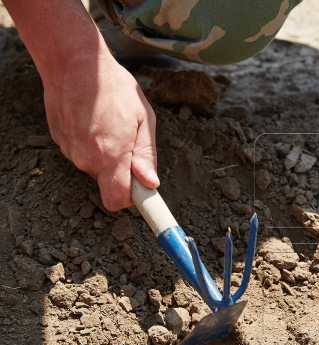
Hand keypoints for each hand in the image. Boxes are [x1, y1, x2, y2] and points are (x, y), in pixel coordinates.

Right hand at [43, 52, 159, 210]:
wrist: (74, 62)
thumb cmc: (114, 87)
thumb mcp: (143, 119)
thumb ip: (146, 155)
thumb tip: (151, 183)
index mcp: (109, 156)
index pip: (116, 201)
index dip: (132, 200)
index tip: (144, 196)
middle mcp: (86, 159)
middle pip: (109, 182)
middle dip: (123, 169)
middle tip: (129, 138)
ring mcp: (69, 150)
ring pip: (96, 166)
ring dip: (107, 153)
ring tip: (110, 123)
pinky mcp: (60, 140)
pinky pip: (82, 152)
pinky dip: (91, 143)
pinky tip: (94, 119)